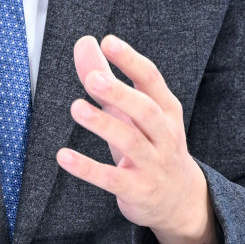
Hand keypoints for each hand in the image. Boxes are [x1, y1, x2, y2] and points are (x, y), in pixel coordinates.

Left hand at [56, 35, 218, 243]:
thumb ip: (107, 77)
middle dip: (120, 93)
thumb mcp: (134, 113)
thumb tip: (84, 43)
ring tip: (77, 108)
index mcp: (167, 110)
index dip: (131, 61)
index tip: (108, 42)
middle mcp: (164, 135)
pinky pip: (112, 178)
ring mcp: (153, 164)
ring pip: (131, 142)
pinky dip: (88, 168)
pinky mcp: (137, 190)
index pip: (152, 80)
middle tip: (93, 78)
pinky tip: (64, 156)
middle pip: (146, 111)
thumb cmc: (152, 145)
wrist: (180, 200)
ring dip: (103, 124)